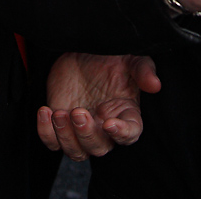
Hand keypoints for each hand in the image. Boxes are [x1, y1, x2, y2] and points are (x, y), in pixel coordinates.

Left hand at [38, 52, 160, 160]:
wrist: (82, 48)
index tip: (109, 123)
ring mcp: (81, 128)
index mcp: (125, 114)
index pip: (129, 134)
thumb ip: (143, 70)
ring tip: (59, 113)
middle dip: (87, 135)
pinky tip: (45, 111)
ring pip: (75, 151)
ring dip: (65, 137)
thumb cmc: (111, 57)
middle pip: (98, 148)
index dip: (122, 133)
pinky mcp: (60, 124)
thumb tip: (155, 84)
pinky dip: (46, 133)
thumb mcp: (130, 58)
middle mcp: (104, 127)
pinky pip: (51, 141)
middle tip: (78, 112)